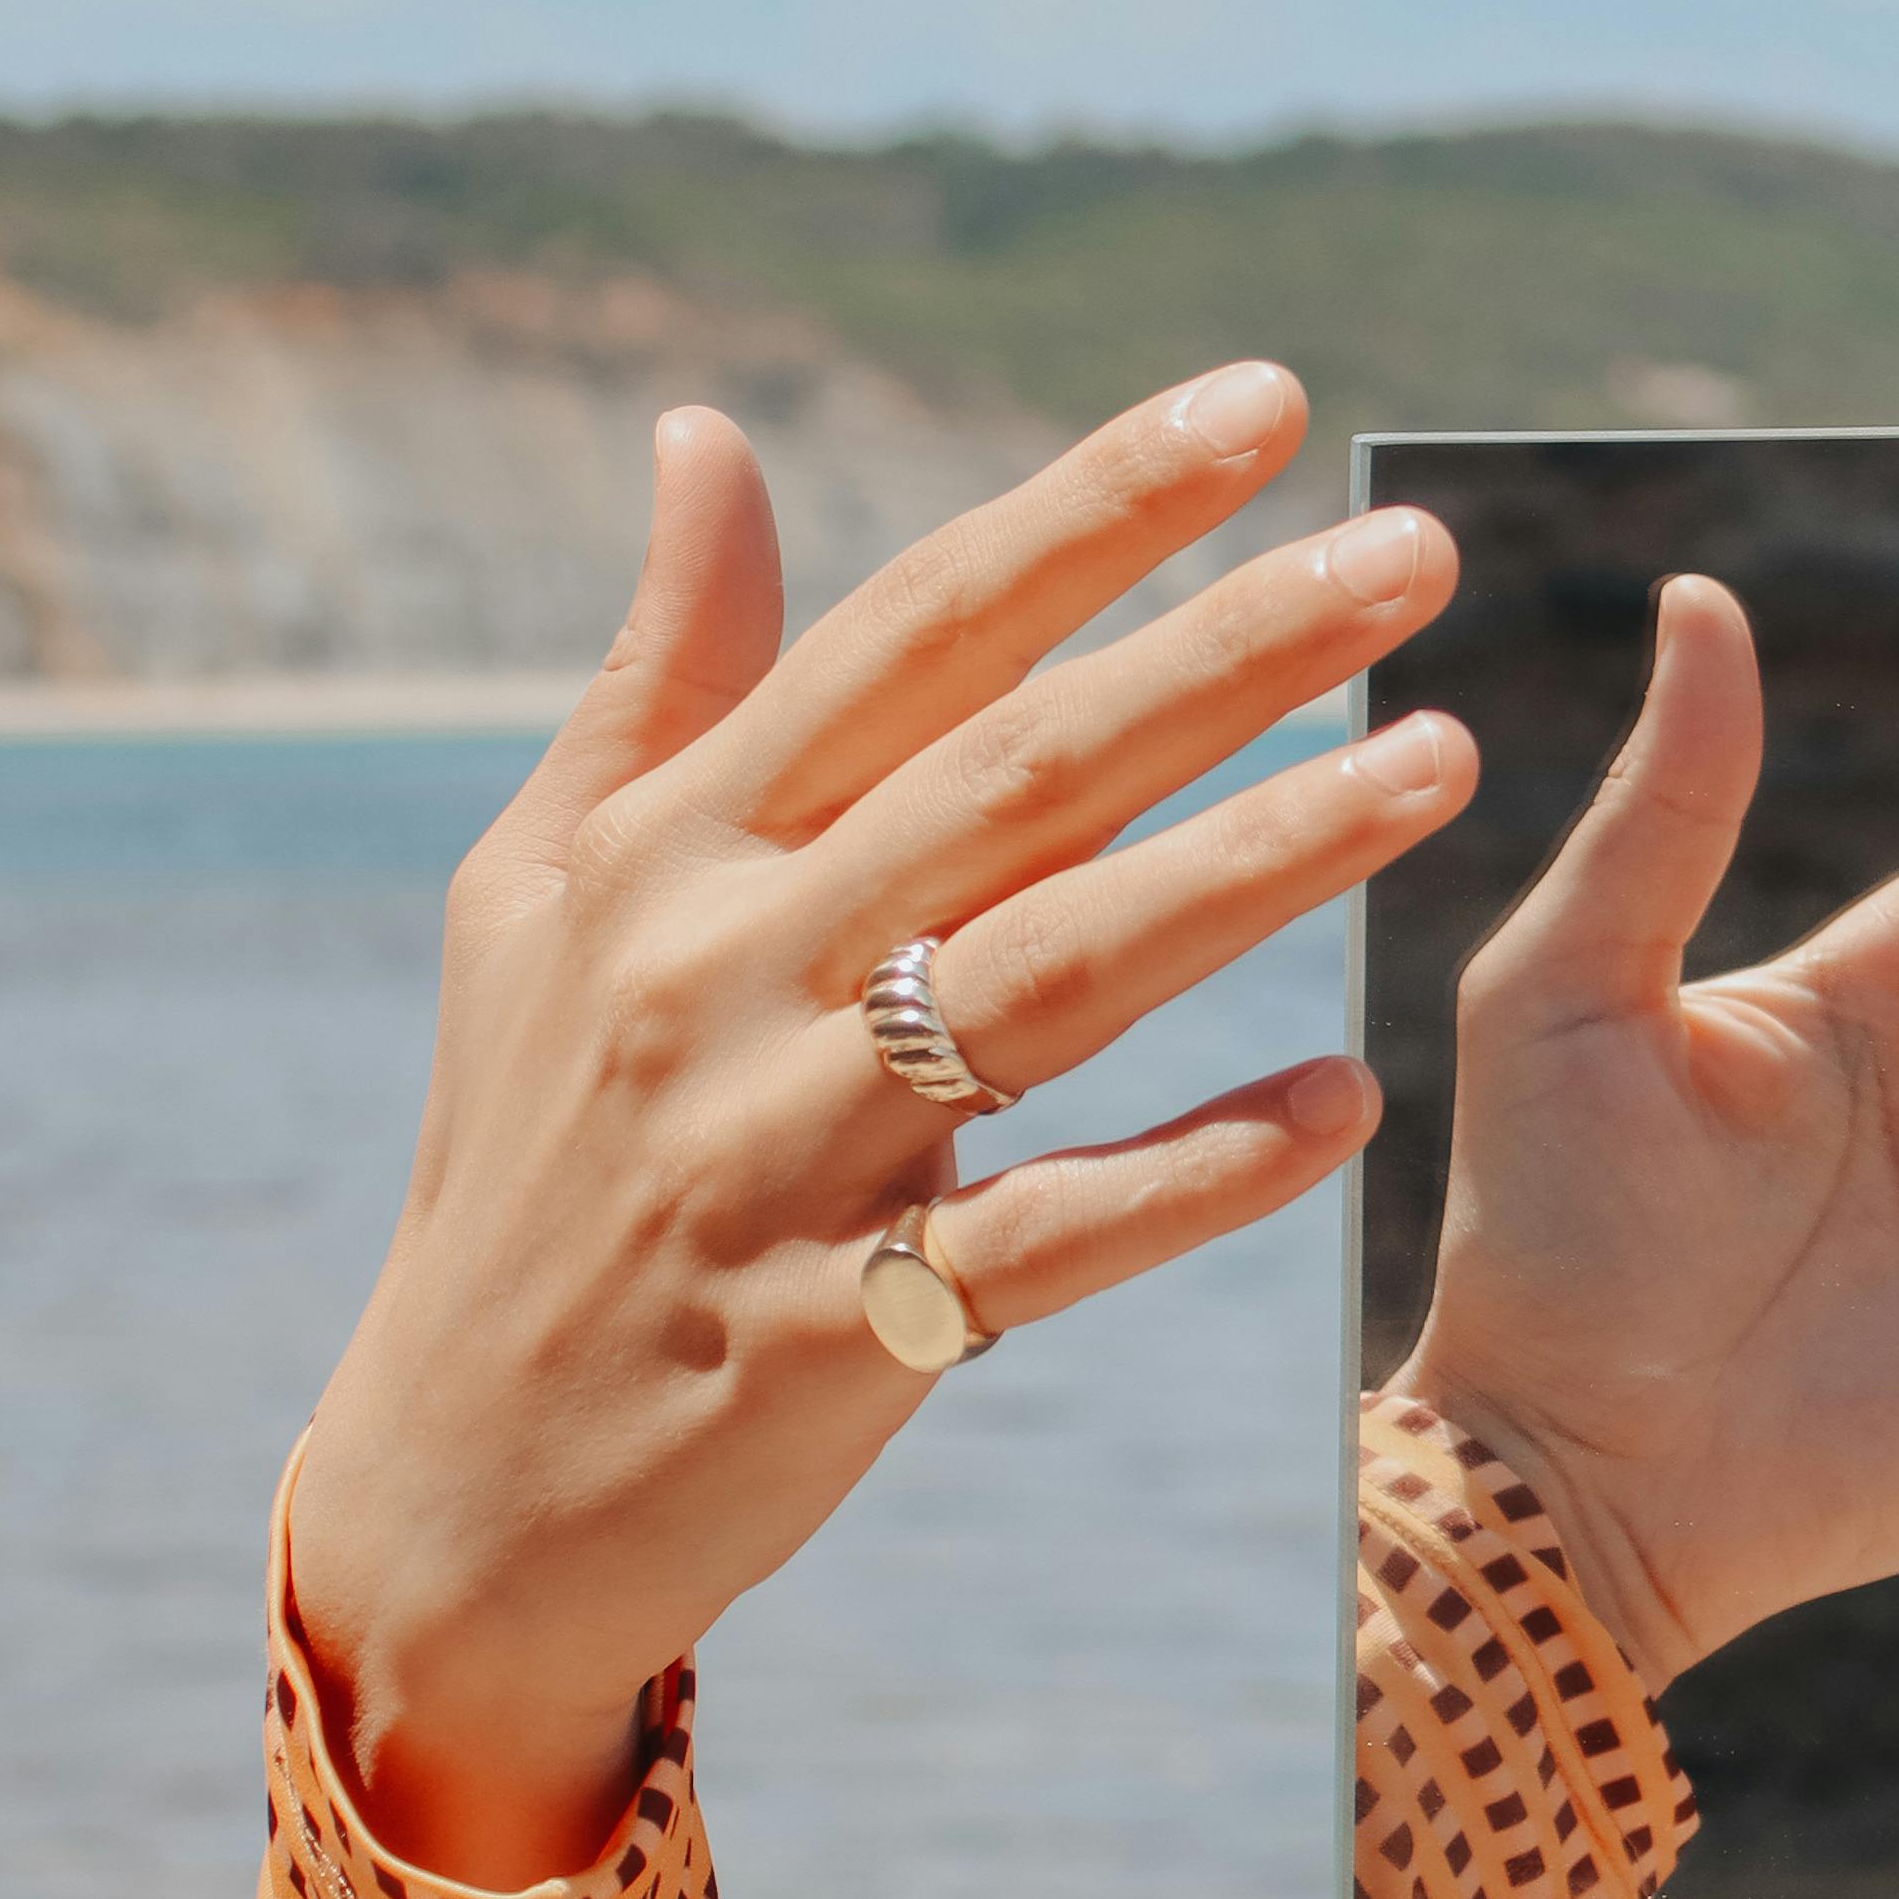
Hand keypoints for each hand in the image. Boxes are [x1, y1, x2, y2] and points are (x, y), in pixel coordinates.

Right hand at [288, 369, 1478, 1877]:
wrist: (455, 1493)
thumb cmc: (524, 1159)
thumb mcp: (542, 894)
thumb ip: (659, 670)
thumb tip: (708, 432)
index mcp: (668, 852)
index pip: (916, 633)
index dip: (1095, 510)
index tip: (1269, 406)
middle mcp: (717, 976)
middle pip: (1016, 774)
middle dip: (1226, 651)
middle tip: (1417, 556)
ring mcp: (777, 1158)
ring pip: (1057, 976)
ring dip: (1261, 863)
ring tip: (1444, 764)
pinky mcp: (836, 1333)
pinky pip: (1046, 1240)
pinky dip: (1195, 1175)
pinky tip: (1344, 1106)